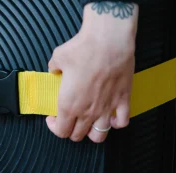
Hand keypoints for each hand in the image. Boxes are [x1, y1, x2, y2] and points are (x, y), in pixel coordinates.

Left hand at [46, 1, 137, 142]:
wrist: (108, 40)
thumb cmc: (82, 48)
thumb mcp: (58, 57)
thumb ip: (54, 68)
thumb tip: (54, 69)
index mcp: (68, 104)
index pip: (61, 130)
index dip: (55, 127)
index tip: (53, 117)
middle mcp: (87, 111)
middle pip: (78, 135)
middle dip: (70, 130)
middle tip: (68, 118)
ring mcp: (106, 108)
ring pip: (99, 135)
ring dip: (91, 132)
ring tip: (88, 122)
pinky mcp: (122, 100)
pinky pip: (122, 122)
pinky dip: (116, 123)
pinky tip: (110, 116)